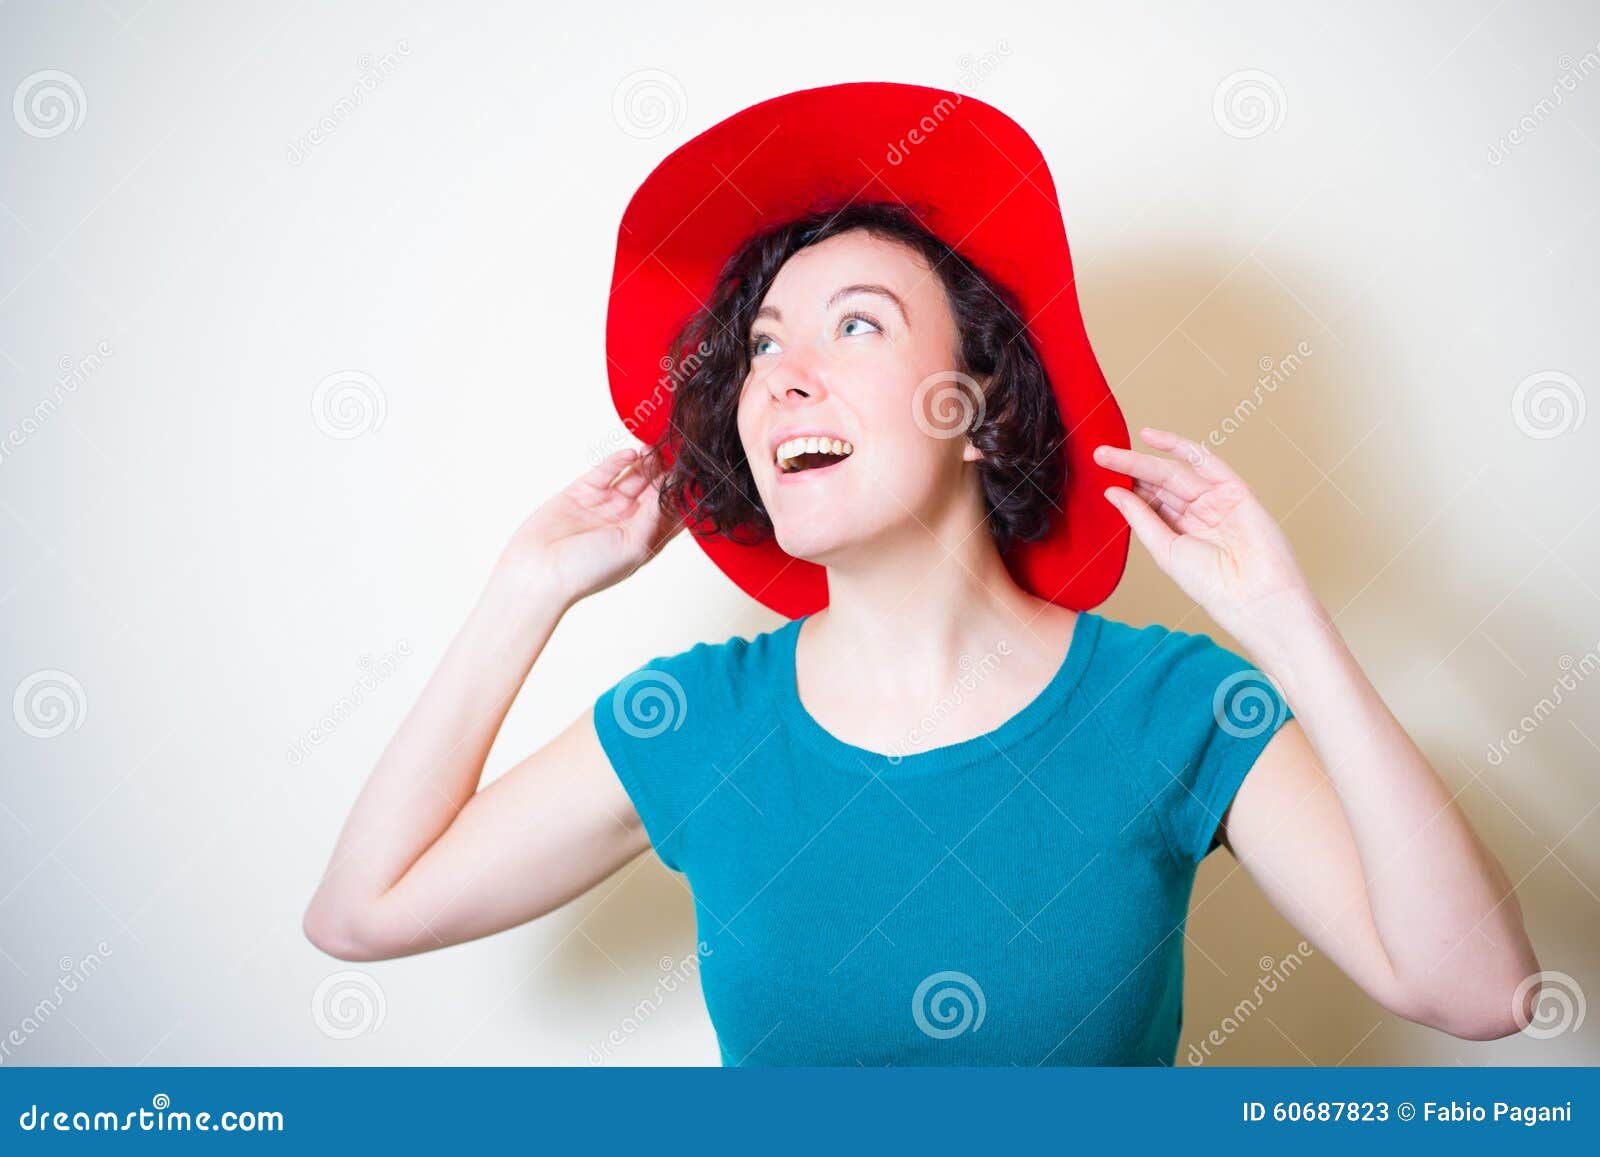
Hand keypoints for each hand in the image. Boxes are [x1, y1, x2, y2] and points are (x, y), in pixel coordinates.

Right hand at [499, 447, 682, 605]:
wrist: (539, 572)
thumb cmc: (588, 571)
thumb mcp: (634, 546)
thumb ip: (654, 515)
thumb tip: (672, 488)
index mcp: (644, 540)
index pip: (672, 513)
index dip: (684, 495)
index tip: (698, 475)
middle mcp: (627, 522)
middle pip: (655, 490)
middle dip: (667, 472)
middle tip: (680, 451)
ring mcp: (605, 505)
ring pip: (633, 477)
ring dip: (646, 462)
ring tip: (658, 447)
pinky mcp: (582, 492)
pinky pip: (606, 471)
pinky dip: (619, 460)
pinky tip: (632, 452)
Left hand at [1095, 427, 1320, 642]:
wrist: (1254, 597)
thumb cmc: (1213, 585)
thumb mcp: (1165, 549)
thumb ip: (1140, 518)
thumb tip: (1112, 492)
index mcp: (1183, 531)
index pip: (1150, 502)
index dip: (1126, 488)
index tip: (1099, 477)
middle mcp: (1200, 513)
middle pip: (1159, 484)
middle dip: (1128, 469)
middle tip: (1099, 456)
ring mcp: (1218, 500)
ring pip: (1175, 472)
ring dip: (1143, 460)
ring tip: (1110, 453)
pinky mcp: (1236, 490)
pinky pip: (1206, 462)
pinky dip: (1180, 447)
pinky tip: (1151, 437)